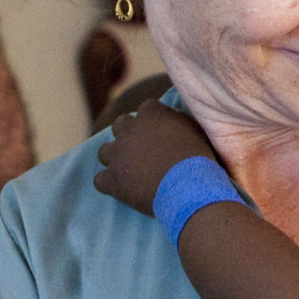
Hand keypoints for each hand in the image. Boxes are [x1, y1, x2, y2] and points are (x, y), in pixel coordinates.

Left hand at [93, 101, 218, 214]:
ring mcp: (117, 155)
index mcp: (150, 114)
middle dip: (129, 135)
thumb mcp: (196, 130)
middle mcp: (129, 130)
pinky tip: (120, 188)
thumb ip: (178, 120)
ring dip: (115, 158)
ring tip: (129, 170)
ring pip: (105, 151)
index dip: (152, 122)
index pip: (146, 109)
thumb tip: (170, 117)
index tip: (160, 133)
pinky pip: (100, 180)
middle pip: (121, 125)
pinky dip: (109, 184)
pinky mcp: (112, 180)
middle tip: (142, 151)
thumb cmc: (199, 159)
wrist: (190, 189)